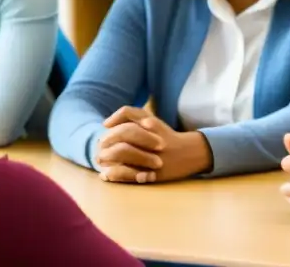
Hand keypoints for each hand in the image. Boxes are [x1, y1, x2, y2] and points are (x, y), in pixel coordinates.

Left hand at [97, 106, 212, 183]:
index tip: (105, 129)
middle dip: (107, 140)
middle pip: (123, 134)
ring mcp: (152, 156)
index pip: (127, 117)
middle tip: (101, 146)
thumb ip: (130, 115)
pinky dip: (113, 173)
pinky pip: (127, 173)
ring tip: (100, 160)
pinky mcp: (152, 174)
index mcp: (151, 124)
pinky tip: (106, 174)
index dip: (113, 123)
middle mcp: (152, 138)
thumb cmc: (165, 136)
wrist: (189, 153)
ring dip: (107, 156)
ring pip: (122, 152)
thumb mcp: (151, 120)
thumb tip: (105, 124)